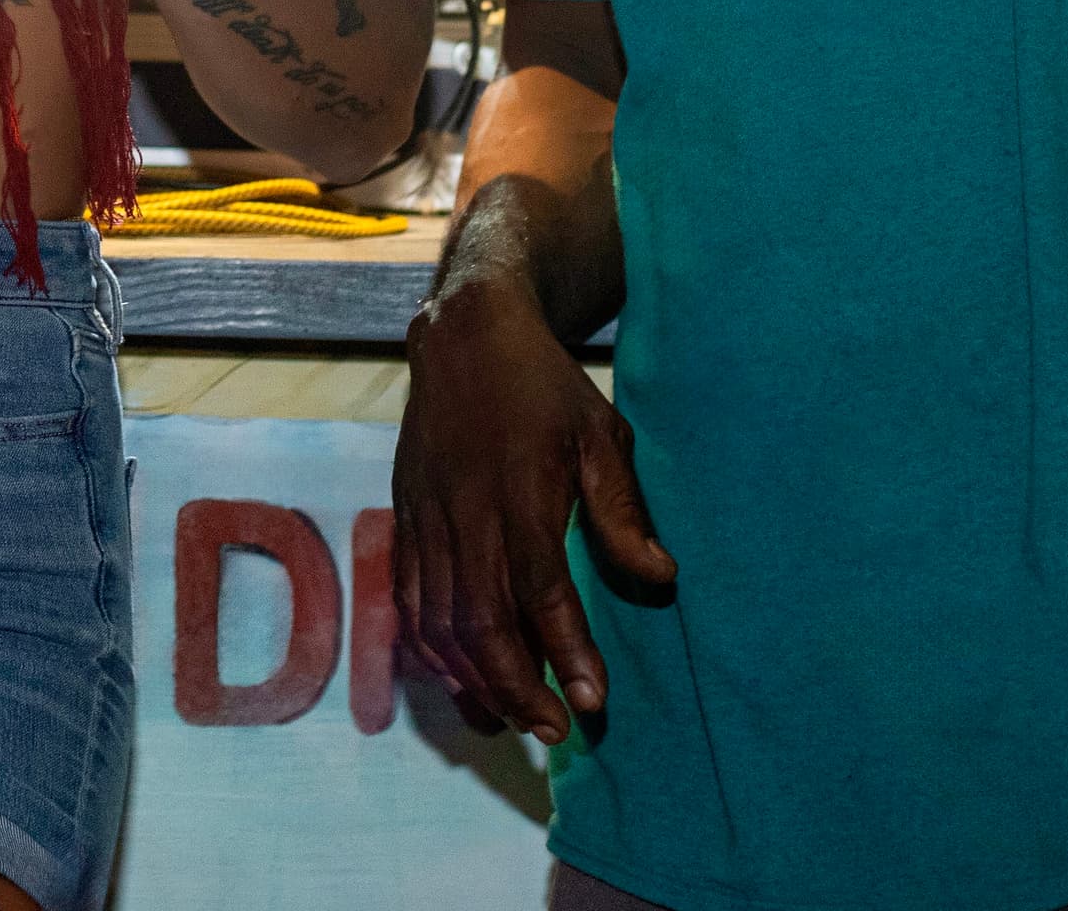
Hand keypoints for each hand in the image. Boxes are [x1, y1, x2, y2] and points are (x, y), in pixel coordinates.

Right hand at [392, 282, 673, 746]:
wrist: (463, 337)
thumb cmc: (544, 388)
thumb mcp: (601, 435)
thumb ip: (624, 511)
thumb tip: (662, 578)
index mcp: (519, 491)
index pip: (540, 588)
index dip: (566, 650)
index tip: (594, 701)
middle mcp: (464, 511)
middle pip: (480, 621)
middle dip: (517, 687)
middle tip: (555, 730)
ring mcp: (426, 517)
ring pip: (438, 620)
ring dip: (473, 679)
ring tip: (511, 718)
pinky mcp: (405, 519)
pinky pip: (409, 599)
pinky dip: (432, 649)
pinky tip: (462, 677)